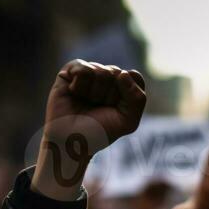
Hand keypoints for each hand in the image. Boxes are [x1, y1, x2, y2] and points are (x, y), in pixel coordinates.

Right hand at [33, 60, 145, 200]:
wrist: (70, 139)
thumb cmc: (99, 132)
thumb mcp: (127, 122)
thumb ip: (138, 99)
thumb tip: (123, 73)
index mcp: (123, 87)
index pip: (134, 76)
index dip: (127, 94)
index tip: (117, 108)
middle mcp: (107, 77)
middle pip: (117, 73)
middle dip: (109, 96)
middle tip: (98, 108)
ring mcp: (90, 71)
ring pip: (101, 72)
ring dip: (94, 94)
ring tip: (86, 102)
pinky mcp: (71, 69)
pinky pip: (83, 69)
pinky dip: (80, 87)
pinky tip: (74, 93)